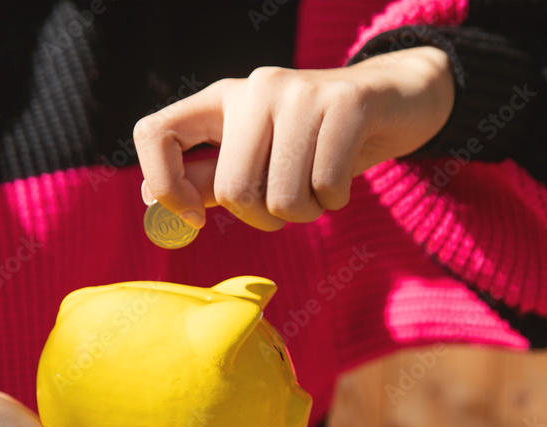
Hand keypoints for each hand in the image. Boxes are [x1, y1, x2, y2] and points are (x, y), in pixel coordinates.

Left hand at [133, 46, 453, 230]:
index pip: (154, 133)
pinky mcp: (346, 102)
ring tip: (319, 190)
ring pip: (281, 197)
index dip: (164, 184)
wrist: (395, 100)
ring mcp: (300, 91)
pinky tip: (342, 182)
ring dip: (305, 214)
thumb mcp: (258, 158)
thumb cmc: (317, 140)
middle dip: (263, 219)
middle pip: (233, 189)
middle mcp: (254, 88)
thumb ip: (208, 177)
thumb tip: (151, 197)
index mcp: (221, 100)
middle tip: (286, 207)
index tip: (195, 217)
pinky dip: (335, 201)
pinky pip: (326, 186)